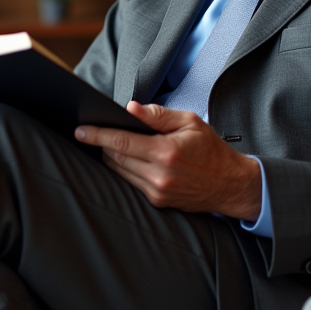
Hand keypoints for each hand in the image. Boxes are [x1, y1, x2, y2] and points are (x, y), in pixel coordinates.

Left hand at [74, 101, 262, 219]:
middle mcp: (159, 175)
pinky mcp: (157, 201)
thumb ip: (157, 115)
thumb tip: (130, 108)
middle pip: (116, 157)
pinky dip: (124, 168)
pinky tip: (123, 157)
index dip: (97, 135)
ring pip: (120, 171)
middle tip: (92, 130)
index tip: (80, 130)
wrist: (230, 184)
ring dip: (110, 156)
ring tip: (106, 142)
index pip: (121, 143)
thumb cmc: (211, 150)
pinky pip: (130, 181)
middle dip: (102, 144)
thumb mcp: (189, 122)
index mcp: (166, 153)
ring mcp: (157, 191)